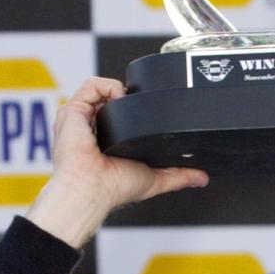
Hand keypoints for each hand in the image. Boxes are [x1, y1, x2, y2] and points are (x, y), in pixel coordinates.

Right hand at [28, 76, 209, 247]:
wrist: (93, 188)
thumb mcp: (155, 179)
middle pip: (111, 99)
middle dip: (128, 98)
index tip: (147, 112)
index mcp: (106, 142)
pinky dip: (108, 87)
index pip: (120, 115)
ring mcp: (81, 119)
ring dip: (119, 92)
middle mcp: (91, 129)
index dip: (134, 110)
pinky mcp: (73, 111)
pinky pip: (91, 85)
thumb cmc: (114, 188)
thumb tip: (201, 177)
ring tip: (128, 107)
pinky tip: (118, 101)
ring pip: (101, 89)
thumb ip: (178, 175)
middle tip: (138, 108)